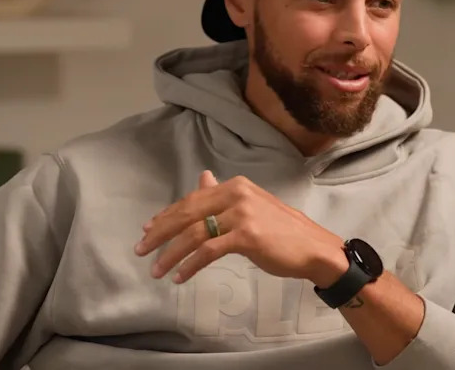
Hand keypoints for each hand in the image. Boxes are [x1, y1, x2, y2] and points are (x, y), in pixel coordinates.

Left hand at [134, 170, 347, 285]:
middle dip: (160, 233)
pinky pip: (208, 251)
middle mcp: (236, 194)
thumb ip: (223, 195)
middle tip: (141, 249)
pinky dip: (190, 265)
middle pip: (187, 213)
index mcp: (235, 186)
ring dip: (170, 254)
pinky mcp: (247, 236)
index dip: (167, 215)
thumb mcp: (251, 205)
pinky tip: (180, 276)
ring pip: (194, 234)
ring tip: (156, 270)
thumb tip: (202, 178)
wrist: (313, 247)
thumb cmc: (282, 230)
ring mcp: (242, 214)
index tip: (147, 229)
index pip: (192, 200)